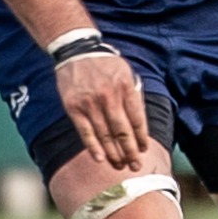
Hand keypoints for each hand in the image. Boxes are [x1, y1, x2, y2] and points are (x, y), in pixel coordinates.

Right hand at [57, 49, 148, 171]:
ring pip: (104, 135)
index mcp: (126, 88)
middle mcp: (109, 97)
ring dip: (114, 154)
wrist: (77, 52)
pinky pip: (85, 132)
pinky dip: (93, 147)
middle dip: (130, 152)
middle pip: (122, 132)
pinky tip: (101, 159)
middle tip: (135, 166)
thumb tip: (139, 124)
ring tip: (120, 166)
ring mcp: (90, 104)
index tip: (143, 150)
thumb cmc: (106, 65)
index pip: (137, 120)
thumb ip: (134, 96)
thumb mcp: (126, 74)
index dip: (141, 138)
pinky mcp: (74, 108)